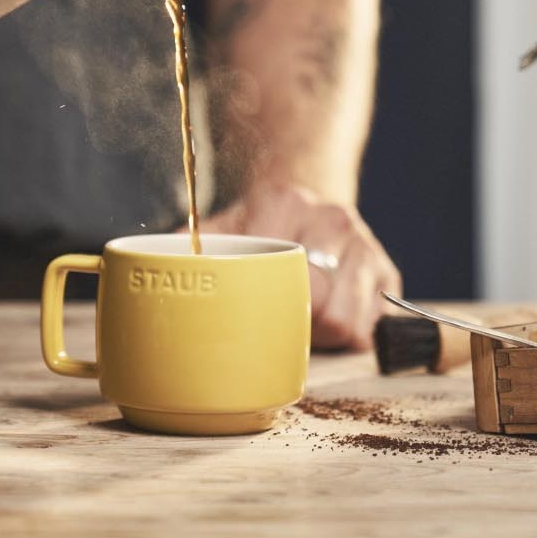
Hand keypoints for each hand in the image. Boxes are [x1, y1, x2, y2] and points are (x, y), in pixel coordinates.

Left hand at [199, 184, 400, 351]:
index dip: (260, 308)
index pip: (276, 277)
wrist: (308, 203)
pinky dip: (350, 335)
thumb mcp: (222, 228)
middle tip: (275, 324)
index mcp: (283, 202)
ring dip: (321, 335)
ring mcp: (364, 244)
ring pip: (347, 321)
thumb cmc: (257, 228)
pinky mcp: (388, 272)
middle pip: (316, 306)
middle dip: (293, 327)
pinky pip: (372, 326)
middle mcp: (331, 217)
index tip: (247, 313)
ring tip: (302, 322)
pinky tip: (330, 321)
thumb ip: (187, 247)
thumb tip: (148, 269)